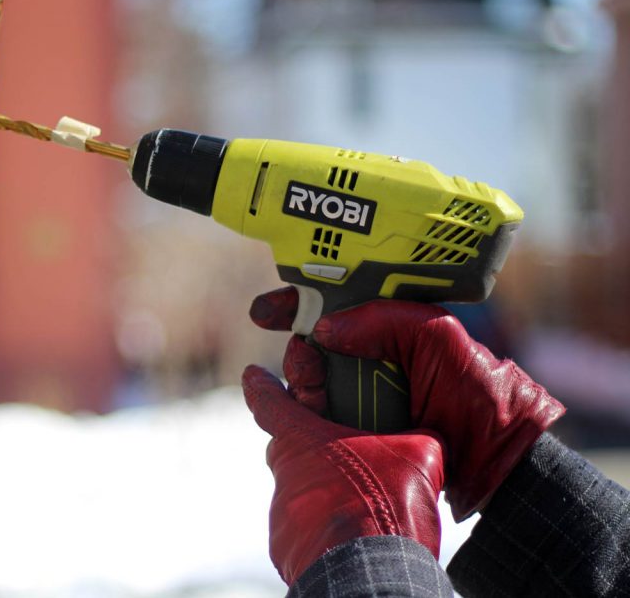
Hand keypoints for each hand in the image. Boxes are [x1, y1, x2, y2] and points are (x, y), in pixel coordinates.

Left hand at [242, 366, 444, 585]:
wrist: (372, 571)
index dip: (262, 386)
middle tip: (344, 455)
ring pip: (300, 493)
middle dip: (312, 449)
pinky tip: (353, 535)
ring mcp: (282, 514)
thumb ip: (411, 434)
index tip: (253, 376)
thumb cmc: (388, 505)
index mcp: (304, 439)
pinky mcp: (285, 547)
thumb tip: (423, 435)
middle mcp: (285, 474)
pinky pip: (302, 530)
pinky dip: (323, 528)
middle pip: (290, 450)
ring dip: (324, 494)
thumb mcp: (418, 455)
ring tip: (362, 505)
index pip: (270, 402)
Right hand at [249, 287, 565, 519]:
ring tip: (307, 386)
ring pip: (309, 383)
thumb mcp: (439, 340)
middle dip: (295, 345)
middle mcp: (374, 360)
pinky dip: (299, 416)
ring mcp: (363, 398)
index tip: (268, 310)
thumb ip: (386, 320)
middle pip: (314, 344)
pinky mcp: (354, 433)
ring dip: (298, 382)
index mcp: (394, 328)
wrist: (496, 464)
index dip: (300, 300)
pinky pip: (313, 421)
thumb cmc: (480, 395)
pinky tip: (294, 415)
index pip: (338, 302)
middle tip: (294, 350)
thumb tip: (324, 328)